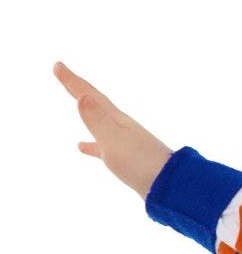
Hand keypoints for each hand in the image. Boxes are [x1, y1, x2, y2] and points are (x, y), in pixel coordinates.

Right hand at [52, 60, 172, 198]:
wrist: (172, 189)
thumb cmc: (142, 165)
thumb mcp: (115, 141)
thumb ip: (98, 120)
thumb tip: (84, 97)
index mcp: (117, 120)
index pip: (91, 96)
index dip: (73, 81)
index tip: (58, 65)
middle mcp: (123, 128)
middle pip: (97, 104)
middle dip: (80, 89)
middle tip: (65, 74)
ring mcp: (127, 145)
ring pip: (101, 123)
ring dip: (87, 112)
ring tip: (76, 104)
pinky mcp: (129, 162)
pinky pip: (105, 148)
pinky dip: (92, 145)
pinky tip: (83, 147)